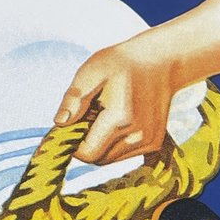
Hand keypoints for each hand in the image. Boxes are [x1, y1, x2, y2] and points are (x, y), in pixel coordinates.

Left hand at [54, 41, 175, 164]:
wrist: (159, 60)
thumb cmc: (120, 64)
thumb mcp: (90, 73)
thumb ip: (74, 99)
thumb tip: (59, 123)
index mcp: (120, 118)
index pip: (88, 154)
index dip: (73, 143)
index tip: (72, 124)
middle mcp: (138, 135)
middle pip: (98, 159)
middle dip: (86, 143)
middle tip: (88, 115)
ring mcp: (149, 141)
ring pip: (110, 159)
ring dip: (100, 143)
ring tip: (103, 116)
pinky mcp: (154, 143)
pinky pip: (123, 154)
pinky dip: (113, 143)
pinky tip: (116, 121)